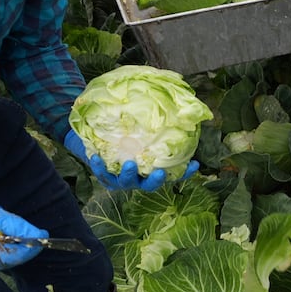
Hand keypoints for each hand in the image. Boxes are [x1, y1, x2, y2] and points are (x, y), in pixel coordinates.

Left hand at [63, 129, 198, 191]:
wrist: (101, 144)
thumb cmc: (128, 136)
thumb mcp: (143, 130)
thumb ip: (159, 123)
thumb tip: (180, 106)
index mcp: (152, 170)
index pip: (172, 175)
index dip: (185, 172)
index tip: (194, 164)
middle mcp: (139, 178)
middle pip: (150, 185)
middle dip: (155, 180)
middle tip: (159, 173)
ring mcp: (122, 180)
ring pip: (126, 183)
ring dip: (129, 175)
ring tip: (130, 164)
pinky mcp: (105, 176)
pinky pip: (102, 174)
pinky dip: (100, 167)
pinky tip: (96, 157)